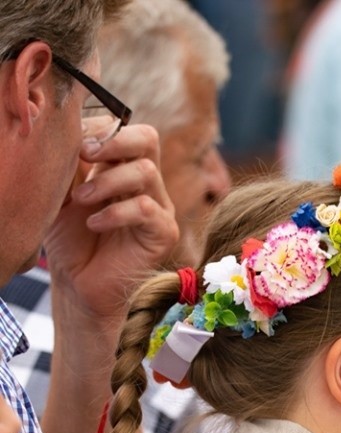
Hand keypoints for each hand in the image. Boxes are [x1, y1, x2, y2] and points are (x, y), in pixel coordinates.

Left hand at [44, 123, 178, 329]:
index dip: (100, 130)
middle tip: (85, 154)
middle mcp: (146, 183)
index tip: (73, 144)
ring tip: (82, 200)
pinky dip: (116, 212)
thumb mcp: (64, 192)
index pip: (126, 129)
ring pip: (145, 172)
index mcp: (123, 167)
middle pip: (148, 139)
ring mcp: (159, 207)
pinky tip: (95, 224)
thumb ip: (74, 162)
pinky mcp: (164, 232)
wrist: (80, 282)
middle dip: (114, 141)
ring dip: (107, 182)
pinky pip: (147, 208)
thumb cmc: (71, 238)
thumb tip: (79, 133)